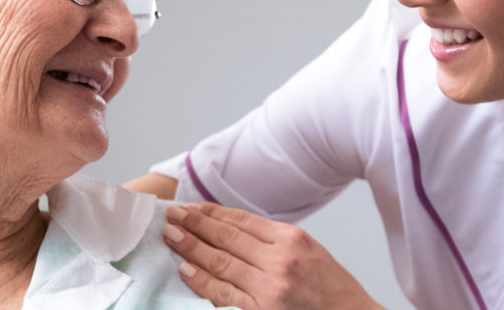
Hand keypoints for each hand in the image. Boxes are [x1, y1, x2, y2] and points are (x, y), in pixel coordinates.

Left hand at [162, 202, 382, 309]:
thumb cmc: (332, 289)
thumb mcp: (309, 252)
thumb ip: (273, 240)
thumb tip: (231, 230)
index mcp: (292, 239)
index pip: (242, 221)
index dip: (211, 213)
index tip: (190, 207)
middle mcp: (280, 260)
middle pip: (227, 238)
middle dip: (194, 225)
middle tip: (171, 216)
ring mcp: (270, 288)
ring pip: (220, 262)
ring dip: (191, 248)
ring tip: (172, 237)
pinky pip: (223, 295)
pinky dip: (202, 281)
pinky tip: (186, 270)